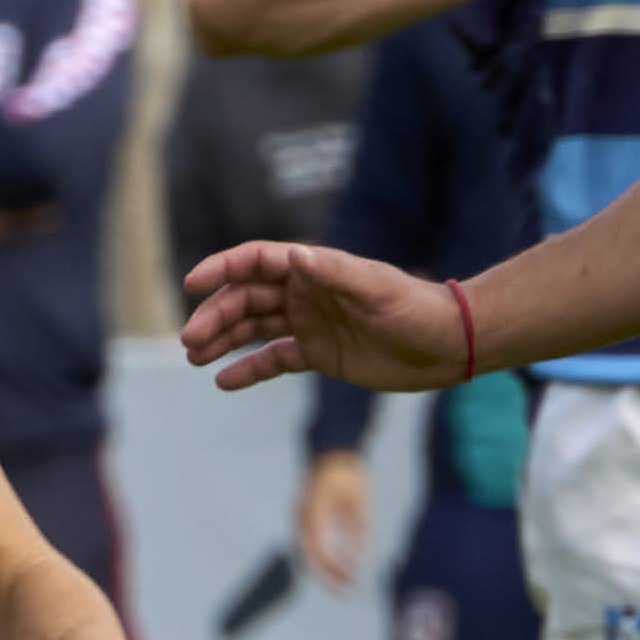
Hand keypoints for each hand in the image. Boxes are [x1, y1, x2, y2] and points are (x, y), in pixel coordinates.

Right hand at [180, 239, 470, 393]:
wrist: (448, 345)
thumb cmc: (416, 310)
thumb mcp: (376, 288)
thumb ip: (333, 272)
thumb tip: (293, 258)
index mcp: (314, 270)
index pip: (256, 261)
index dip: (222, 268)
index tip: (193, 285)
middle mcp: (304, 294)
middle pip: (245, 298)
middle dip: (215, 316)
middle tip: (191, 340)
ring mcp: (308, 324)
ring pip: (252, 328)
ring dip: (222, 340)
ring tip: (195, 358)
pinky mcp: (316, 354)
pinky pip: (272, 359)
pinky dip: (247, 369)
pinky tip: (223, 380)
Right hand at [295, 445, 371, 589]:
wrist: (332, 450)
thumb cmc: (348, 473)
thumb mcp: (360, 499)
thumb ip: (358, 526)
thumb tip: (360, 553)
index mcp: (313, 514)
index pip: (318, 552)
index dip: (331, 571)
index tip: (347, 584)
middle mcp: (303, 518)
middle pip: (311, 556)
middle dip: (328, 575)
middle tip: (346, 591)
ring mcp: (302, 517)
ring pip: (311, 551)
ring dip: (328, 566)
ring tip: (348, 579)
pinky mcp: (307, 516)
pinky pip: (315, 542)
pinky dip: (328, 554)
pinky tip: (347, 561)